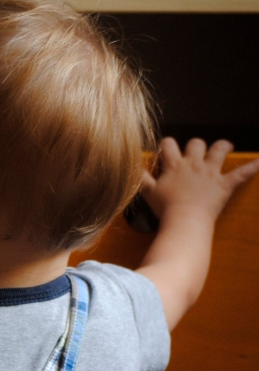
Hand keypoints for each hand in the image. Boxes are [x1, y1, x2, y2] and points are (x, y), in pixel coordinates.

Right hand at [140, 137, 258, 225]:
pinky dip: (253, 167)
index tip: (166, 150)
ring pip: (219, 149)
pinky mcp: (224, 184)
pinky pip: (241, 173)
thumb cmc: (165, 208)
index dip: (167, 145)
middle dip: (196, 145)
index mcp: (174, 165)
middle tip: (196, 152)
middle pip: (196, 143)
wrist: (185, 219)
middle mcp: (193, 164)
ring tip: (224, 147)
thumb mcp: (147, 192)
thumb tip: (131, 167)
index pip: (168, 144)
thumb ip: (140, 178)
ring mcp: (210, 173)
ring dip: (222, 147)